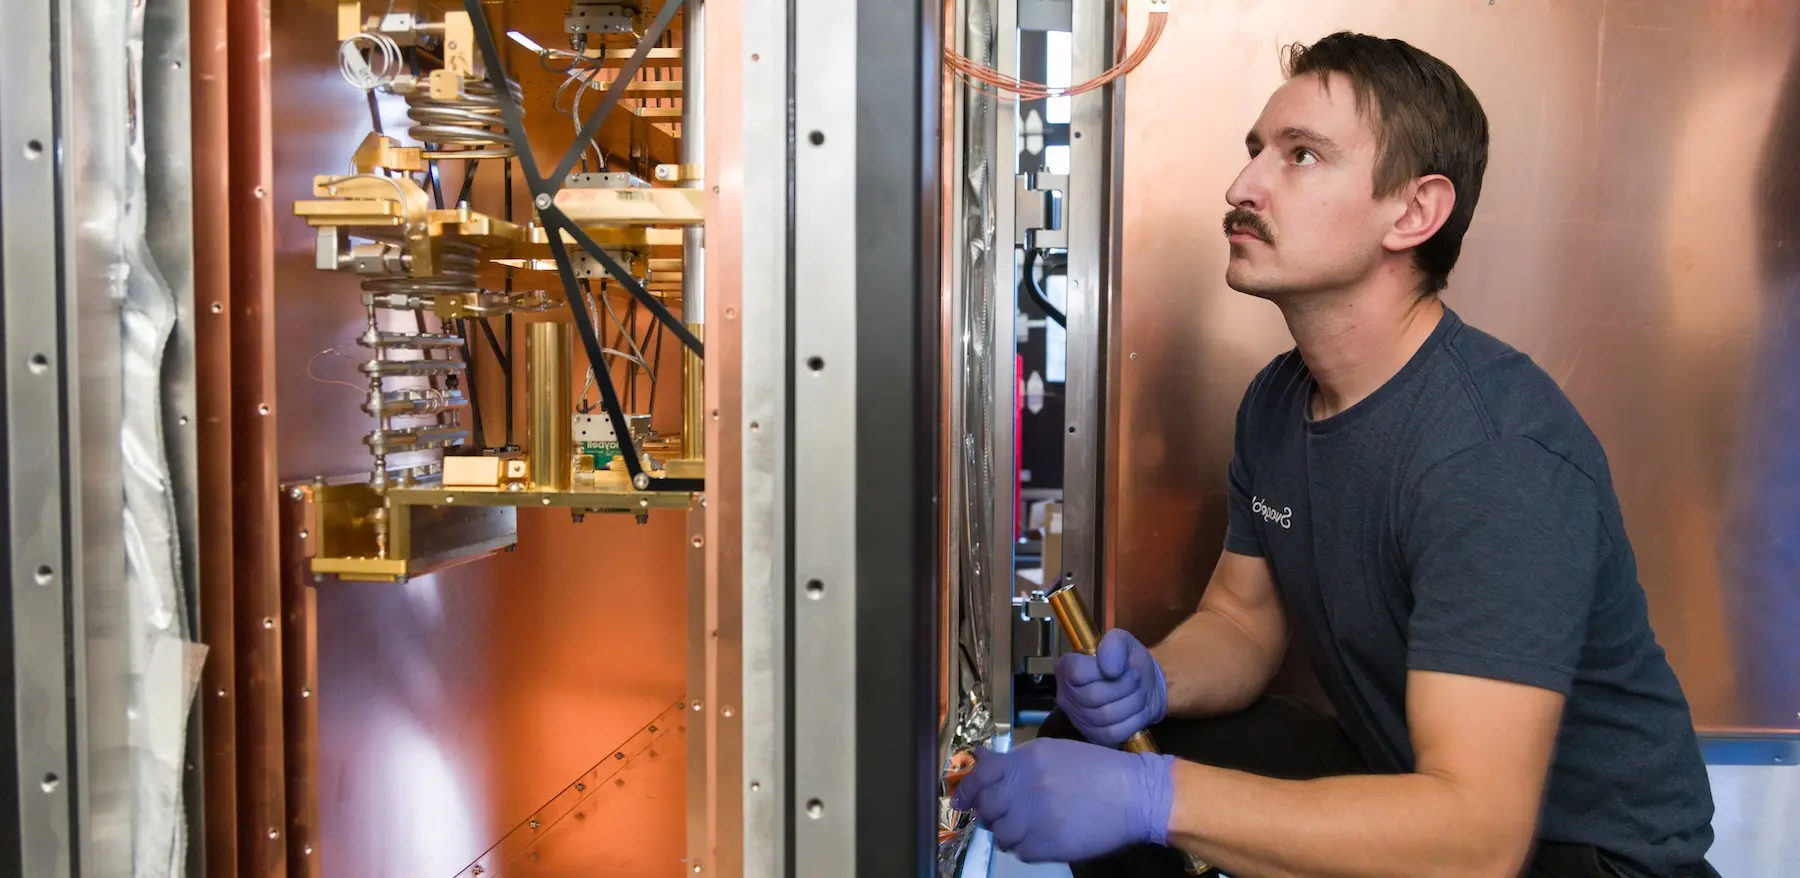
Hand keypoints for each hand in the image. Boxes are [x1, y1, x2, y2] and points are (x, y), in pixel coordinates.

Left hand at [951, 738, 1173, 863]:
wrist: (1136, 795)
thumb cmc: (1097, 769)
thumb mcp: (1054, 752)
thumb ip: (1015, 759)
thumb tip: (980, 758)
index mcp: (1028, 760)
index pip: (982, 776)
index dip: (967, 791)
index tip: (960, 802)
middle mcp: (1027, 786)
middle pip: (987, 807)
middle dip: (989, 814)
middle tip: (1001, 815)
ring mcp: (1037, 817)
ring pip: (1002, 833)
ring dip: (1008, 832)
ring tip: (1025, 828)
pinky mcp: (1049, 844)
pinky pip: (1021, 851)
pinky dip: (1025, 847)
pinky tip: (1041, 837)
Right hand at [1055, 628, 1167, 746]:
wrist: (1146, 686)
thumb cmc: (1129, 662)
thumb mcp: (1123, 642)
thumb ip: (1114, 644)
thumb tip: (1110, 670)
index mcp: (1066, 667)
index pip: (1077, 673)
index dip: (1104, 670)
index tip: (1121, 667)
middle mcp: (1065, 695)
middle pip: (1093, 696)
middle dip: (1124, 687)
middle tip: (1136, 679)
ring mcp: (1078, 719)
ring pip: (1106, 716)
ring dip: (1132, 703)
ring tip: (1139, 694)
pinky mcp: (1094, 737)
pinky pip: (1114, 733)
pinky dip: (1133, 721)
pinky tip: (1137, 711)